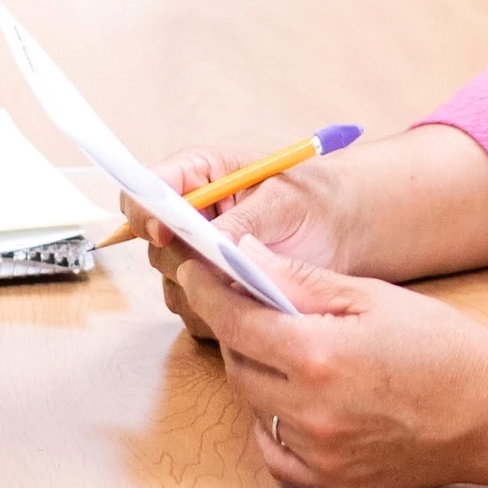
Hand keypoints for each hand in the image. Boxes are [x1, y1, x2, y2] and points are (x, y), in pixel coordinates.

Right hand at [140, 150, 353, 342]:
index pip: (146, 188)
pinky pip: (194, 309)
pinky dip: (217, 313)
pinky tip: (253, 300)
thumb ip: (244, 220)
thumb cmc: (314, 200)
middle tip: (223, 265)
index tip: (164, 233)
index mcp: (198, 175)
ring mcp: (197, 255)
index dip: (145, 211)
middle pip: (153, 243)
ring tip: (251, 283)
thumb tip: (213, 244)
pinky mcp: (211, 288)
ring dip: (203, 289)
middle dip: (184, 258)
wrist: (342, 231)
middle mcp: (189, 216)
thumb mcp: (283, 201)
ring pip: (171, 281)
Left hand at [175, 243, 487, 487]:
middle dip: (237, 331)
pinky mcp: (332, 483)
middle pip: (237, 365)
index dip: (207, 291)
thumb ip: (302, 279)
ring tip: (292, 352)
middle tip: (253, 307)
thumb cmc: (442, 347)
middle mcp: (310, 410)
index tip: (195, 271)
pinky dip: (275, 422)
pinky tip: (301, 400)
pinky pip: (275, 450)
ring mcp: (319, 453)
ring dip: (259, 375)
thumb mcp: (373, 297)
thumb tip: (243, 256)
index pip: (234, 319)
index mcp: (318, 355)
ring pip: (255, 407)